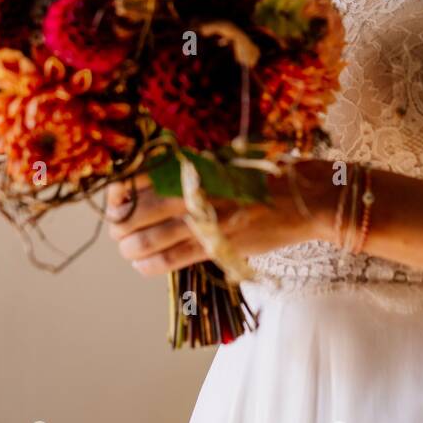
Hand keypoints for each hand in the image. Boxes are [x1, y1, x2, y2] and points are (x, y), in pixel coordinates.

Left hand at [104, 159, 332, 276]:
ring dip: (129, 246)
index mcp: (197, 164)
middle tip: (118, 226)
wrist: (308, 199)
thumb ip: (196, 165)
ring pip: (148, 239)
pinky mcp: (217, 247)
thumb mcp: (230, 158)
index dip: (120, 190)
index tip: (115, 196)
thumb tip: (158, 173)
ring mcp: (205, 222)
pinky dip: (149, 264)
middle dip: (119, 222)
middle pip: (136, 210)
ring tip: (126, 247)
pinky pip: (171, 260)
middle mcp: (196, 191)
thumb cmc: (269, 174)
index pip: (142, 176)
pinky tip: (141, 264)